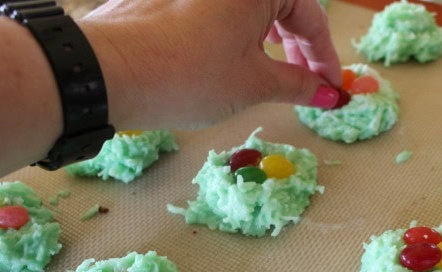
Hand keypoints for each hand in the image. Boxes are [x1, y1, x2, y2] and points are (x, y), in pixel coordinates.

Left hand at [80, 0, 341, 129]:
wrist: (108, 70)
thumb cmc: (189, 74)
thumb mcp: (253, 83)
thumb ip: (298, 84)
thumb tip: (329, 93)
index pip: (312, 18)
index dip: (326, 59)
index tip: (333, 90)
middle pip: (284, 7)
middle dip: (300, 49)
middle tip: (307, 86)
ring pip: (252, 7)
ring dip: (271, 41)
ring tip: (272, 74)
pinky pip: (222, 8)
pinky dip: (239, 33)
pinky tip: (235, 59)